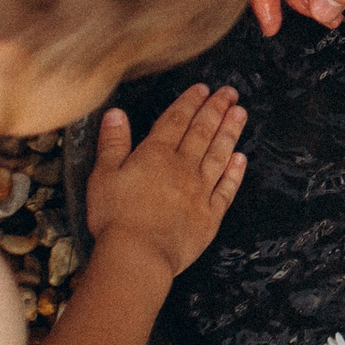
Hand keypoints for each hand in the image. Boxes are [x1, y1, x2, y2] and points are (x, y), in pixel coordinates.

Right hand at [85, 85, 246, 277]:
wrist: (139, 255)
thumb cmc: (115, 217)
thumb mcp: (103, 175)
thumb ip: (113, 143)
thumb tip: (116, 113)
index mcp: (155, 155)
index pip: (176, 121)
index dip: (190, 102)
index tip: (203, 88)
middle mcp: (182, 168)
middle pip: (202, 132)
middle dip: (216, 109)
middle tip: (230, 92)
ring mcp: (200, 192)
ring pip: (219, 155)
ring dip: (230, 132)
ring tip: (240, 113)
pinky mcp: (210, 216)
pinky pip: (226, 189)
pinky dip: (235, 173)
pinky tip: (240, 159)